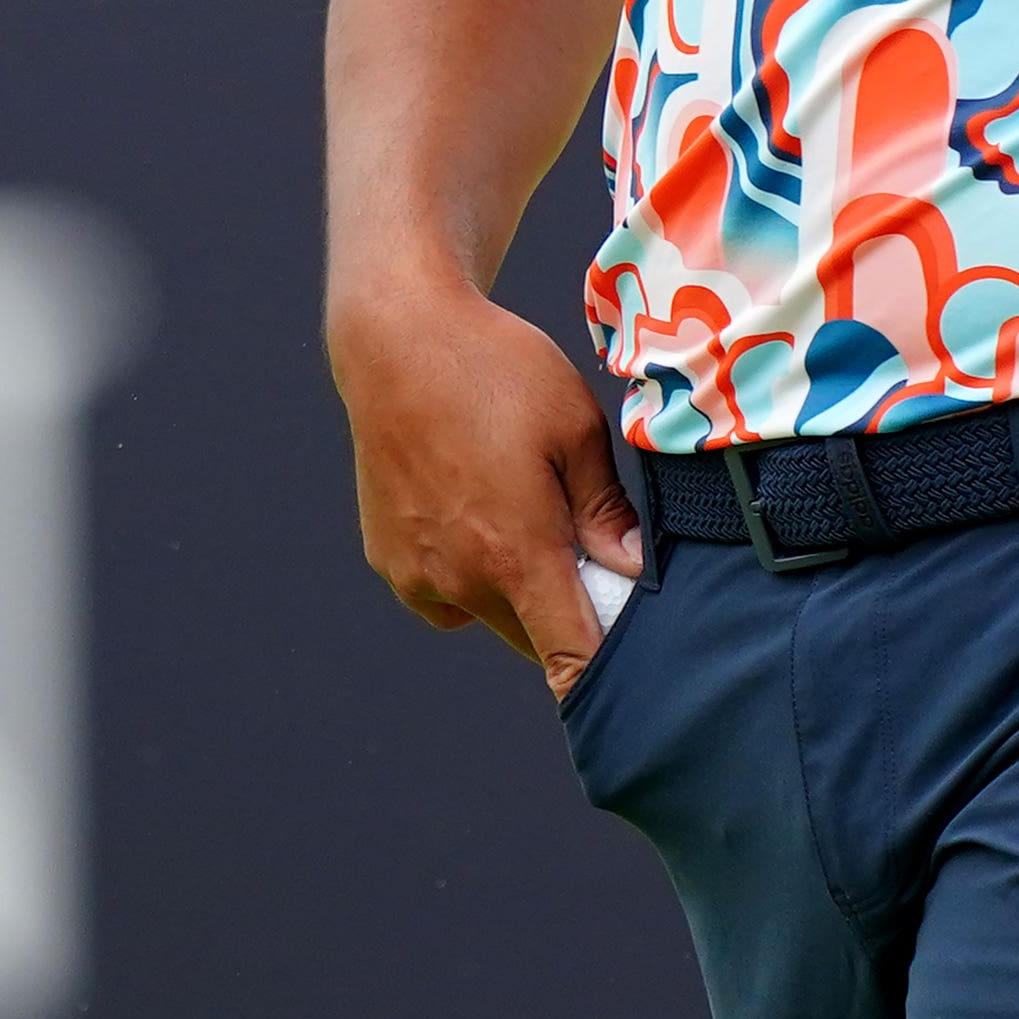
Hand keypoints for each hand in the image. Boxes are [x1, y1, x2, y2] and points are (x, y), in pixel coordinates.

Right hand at [332, 275, 641, 697]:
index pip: (568, 657)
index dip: (601, 678)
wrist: (396, 339)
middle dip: (564, 612)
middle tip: (580, 545)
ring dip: (513, 593)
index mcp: (517, 552)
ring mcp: (417, 574)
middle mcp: (461, 578)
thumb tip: (629, 567)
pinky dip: (466, 576)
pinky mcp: (388, 561)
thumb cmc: (493, 371)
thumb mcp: (575, 425)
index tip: (629, 679)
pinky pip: (444, 596)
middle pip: (533, 639)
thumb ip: (605, 508)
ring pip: (488, 616)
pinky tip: (470, 512)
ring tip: (515, 511)